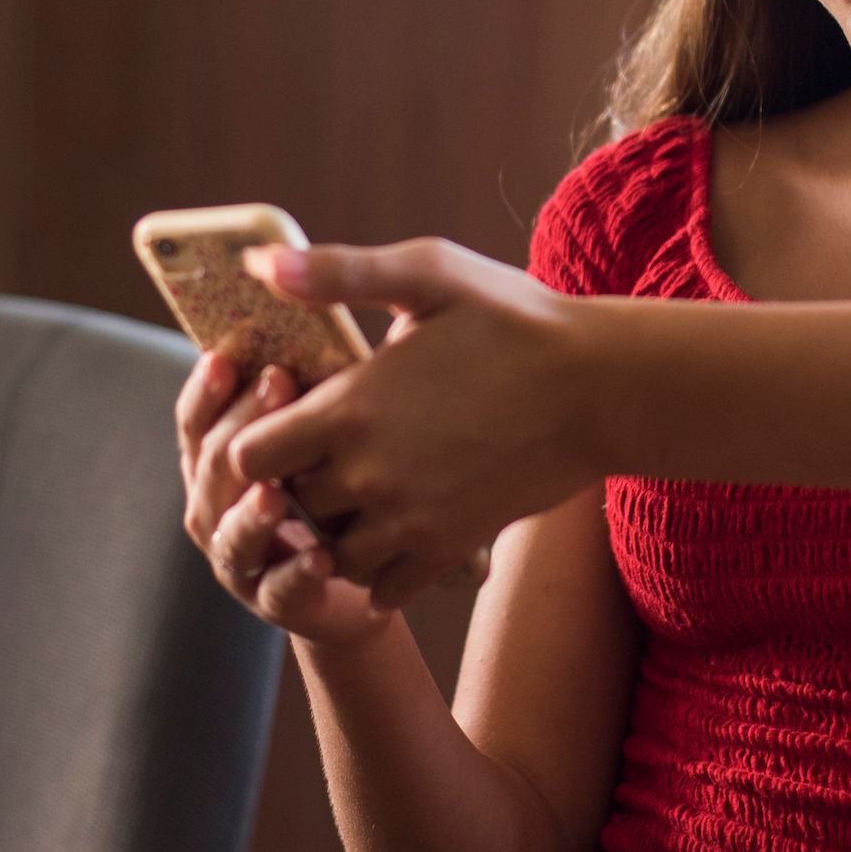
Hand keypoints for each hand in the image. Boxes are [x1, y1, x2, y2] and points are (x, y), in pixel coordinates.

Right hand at [177, 354, 386, 645]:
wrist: (373, 571)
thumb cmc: (350, 477)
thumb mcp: (330, 429)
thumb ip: (312, 389)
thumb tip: (315, 303)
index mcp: (218, 458)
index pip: (196, 421)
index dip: (206, 391)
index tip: (225, 357)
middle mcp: (215, 508)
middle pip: (213, 468)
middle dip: (243, 427)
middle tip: (277, 384)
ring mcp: (240, 560)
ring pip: (232, 533)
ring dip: (252, 510)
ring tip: (275, 491)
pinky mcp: (276, 604)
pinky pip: (281, 590)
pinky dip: (297, 574)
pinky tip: (321, 556)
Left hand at [226, 238, 601, 614]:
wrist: (602, 387)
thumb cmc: (514, 320)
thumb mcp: (428, 274)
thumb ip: (338, 272)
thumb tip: (256, 264)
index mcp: (350, 407)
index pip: (249, 456)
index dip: (257, 439)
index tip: (286, 418)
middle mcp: (370, 474)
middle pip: (287, 509)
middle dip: (292, 488)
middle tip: (321, 457)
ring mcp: (411, 519)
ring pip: (332, 555)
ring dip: (334, 532)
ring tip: (358, 495)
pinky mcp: (452, 545)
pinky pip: (387, 588)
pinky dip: (382, 570)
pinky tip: (397, 531)